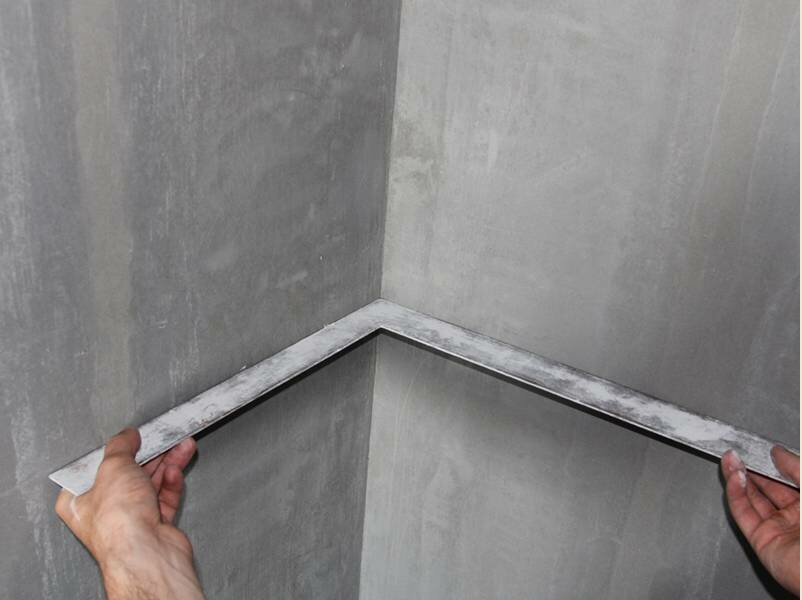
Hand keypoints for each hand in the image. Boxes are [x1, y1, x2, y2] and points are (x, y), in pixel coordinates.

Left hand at [56, 428, 203, 599]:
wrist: (147, 552)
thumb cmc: (119, 522)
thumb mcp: (113, 467)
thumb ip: (120, 446)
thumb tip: (126, 436)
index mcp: (79, 500)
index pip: (96, 467)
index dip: (114, 450)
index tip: (130, 436)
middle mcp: (104, 511)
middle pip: (129, 472)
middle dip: (150, 453)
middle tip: (162, 437)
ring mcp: (131, 518)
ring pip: (150, 482)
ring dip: (167, 461)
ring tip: (181, 445)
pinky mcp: (155, 523)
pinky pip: (164, 496)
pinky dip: (172, 481)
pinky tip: (176, 470)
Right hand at [721, 447, 799, 595]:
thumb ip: (798, 469)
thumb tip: (779, 453)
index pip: (791, 479)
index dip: (775, 463)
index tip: (764, 449)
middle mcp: (798, 518)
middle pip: (768, 487)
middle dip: (753, 468)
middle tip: (740, 451)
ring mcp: (779, 529)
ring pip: (752, 498)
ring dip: (738, 476)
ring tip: (731, 459)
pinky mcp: (761, 540)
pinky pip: (744, 512)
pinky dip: (735, 493)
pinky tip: (734, 477)